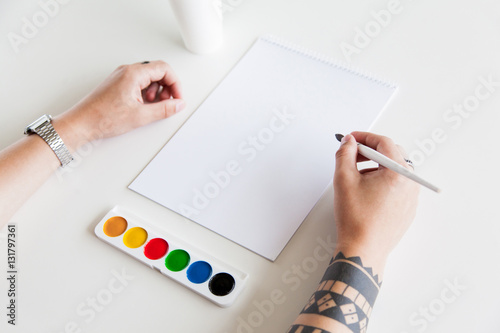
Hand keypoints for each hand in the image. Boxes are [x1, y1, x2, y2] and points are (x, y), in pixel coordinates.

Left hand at [52, 60, 184, 150]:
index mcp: (133, 73)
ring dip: (157, 91)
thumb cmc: (102, 117)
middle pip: (157, 72)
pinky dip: (146, 94)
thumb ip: (164, 109)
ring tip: (154, 106)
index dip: (175, 84)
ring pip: (148, 78)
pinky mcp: (118, 85)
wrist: (81, 123)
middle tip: (168, 103)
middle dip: (167, 88)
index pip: (164, 69)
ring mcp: (121, 77)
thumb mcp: (140, 116)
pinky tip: (143, 107)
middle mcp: (127, 71)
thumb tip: (178, 105)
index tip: (177, 98)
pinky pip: (139, 84)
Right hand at [333, 132, 419, 273]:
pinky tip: (367, 191)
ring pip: (395, 170)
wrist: (363, 249)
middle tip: (352, 155)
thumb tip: (348, 142)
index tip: (350, 139)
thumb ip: (345, 154)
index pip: (384, 143)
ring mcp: (412, 197)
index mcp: (398, 172)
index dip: (364, 137)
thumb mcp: (344, 179)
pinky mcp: (408, 209)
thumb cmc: (356, 218)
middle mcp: (410, 183)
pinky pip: (398, 186)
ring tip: (357, 175)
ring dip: (377, 166)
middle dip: (370, 151)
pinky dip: (383, 181)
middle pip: (392, 154)